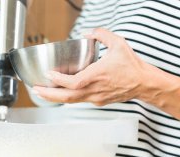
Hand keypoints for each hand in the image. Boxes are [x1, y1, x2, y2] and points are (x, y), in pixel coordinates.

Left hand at [32, 28, 148, 105]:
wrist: (144, 84)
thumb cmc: (132, 66)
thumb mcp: (118, 43)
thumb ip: (102, 35)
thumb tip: (88, 32)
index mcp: (97, 76)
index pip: (73, 82)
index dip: (58, 80)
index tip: (48, 74)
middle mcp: (94, 89)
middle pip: (67, 97)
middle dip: (49, 94)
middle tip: (35, 90)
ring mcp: (95, 98)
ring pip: (71, 101)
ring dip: (55, 97)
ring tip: (42, 92)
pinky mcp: (98, 101)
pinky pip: (79, 100)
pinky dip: (67, 97)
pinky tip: (60, 92)